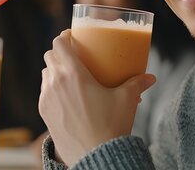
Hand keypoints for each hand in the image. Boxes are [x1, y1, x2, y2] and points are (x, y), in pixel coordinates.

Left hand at [39, 30, 155, 165]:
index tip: (72, 36)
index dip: (64, 36)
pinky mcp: (44, 113)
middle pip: (50, 56)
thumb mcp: (127, 100)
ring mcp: (47, 98)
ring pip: (45, 74)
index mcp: (73, 73)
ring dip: (55, 70)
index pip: (59, 43)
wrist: (95, 157)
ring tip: (70, 75)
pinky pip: (44, 92)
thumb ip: (137, 84)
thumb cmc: (110, 126)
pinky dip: (52, 88)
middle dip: (60, 52)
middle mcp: (55, 83)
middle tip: (74, 55)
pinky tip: (66, 95)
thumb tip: (150, 78)